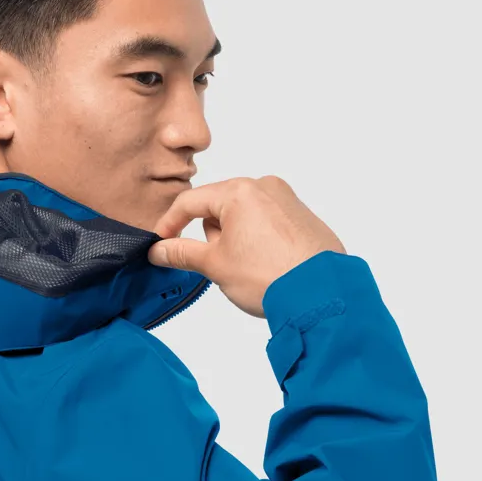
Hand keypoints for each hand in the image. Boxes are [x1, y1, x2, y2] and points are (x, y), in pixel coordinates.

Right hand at [148, 176, 346, 318]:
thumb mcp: (215, 265)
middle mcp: (265, 187)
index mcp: (239, 191)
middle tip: (221, 265)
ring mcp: (288, 200)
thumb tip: (159, 249)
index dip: (170, 224)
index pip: (190, 202)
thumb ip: (182, 253)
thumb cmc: (269, 275)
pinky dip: (258, 242)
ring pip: (243, 216)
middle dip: (212, 236)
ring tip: (249, 269)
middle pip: (218, 207)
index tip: (162, 244)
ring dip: (235, 239)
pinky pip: (267, 223)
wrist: (321, 294)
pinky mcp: (303, 217)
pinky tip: (266, 267)